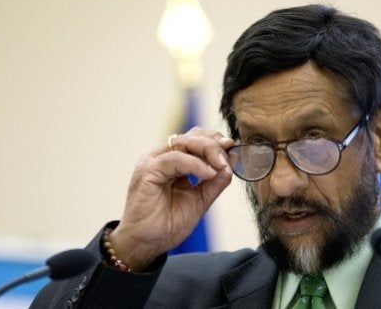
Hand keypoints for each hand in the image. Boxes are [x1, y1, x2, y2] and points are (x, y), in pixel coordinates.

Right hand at [109, 127, 233, 269]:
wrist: (148, 244)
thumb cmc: (168, 224)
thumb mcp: (201, 199)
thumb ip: (216, 181)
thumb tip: (232, 160)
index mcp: (173, 163)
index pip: (196, 140)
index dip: (215, 141)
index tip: (233, 147)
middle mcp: (162, 158)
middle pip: (191, 137)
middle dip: (214, 143)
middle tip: (230, 154)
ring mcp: (153, 162)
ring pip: (184, 142)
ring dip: (208, 150)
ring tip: (222, 165)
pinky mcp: (147, 170)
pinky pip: (175, 158)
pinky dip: (196, 164)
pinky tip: (208, 173)